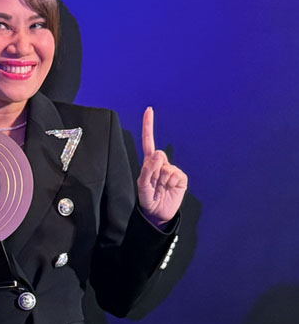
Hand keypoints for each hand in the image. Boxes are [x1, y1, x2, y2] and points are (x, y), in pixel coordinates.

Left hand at [136, 106, 187, 226]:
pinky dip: (171, 182)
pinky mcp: (180, 178)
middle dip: (154, 170)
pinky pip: (175, 174)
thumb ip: (148, 169)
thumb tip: (158, 153)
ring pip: (166, 167)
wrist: (158, 214)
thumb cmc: (147, 199)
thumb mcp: (142, 185)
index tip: (149, 109)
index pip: (148, 142)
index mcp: (149, 163)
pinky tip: (169, 189)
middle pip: (158, 155)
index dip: (148, 126)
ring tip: (160, 189)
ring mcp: (172, 170)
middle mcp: (161, 164)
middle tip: (153, 183)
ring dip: (162, 180)